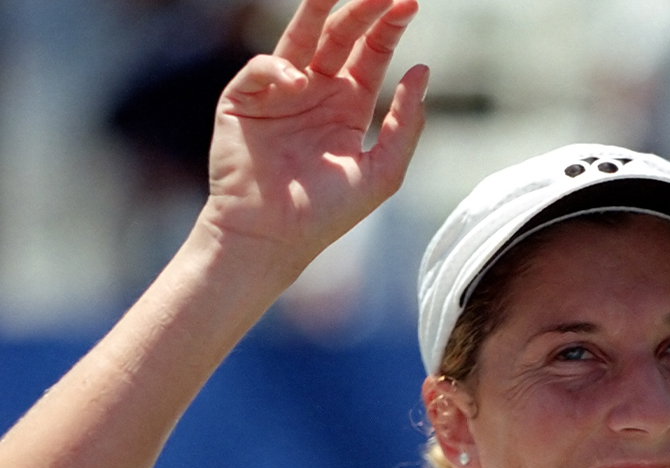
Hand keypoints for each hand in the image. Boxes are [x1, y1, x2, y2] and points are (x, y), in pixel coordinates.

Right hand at [202, 0, 427, 269]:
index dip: (389, 28)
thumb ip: (405, 123)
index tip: (408, 4)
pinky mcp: (242, 101)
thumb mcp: (382, 171)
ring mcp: (278, 93)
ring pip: (299, 37)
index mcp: (347, 106)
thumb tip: (422, 70)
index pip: (370, 54)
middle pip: (340, 37)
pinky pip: (261, 69)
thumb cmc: (328, 213)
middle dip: (361, 10)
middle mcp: (314, 92)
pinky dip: (278, 69)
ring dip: (318, 10)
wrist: (272, 238)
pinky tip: (297, 83)